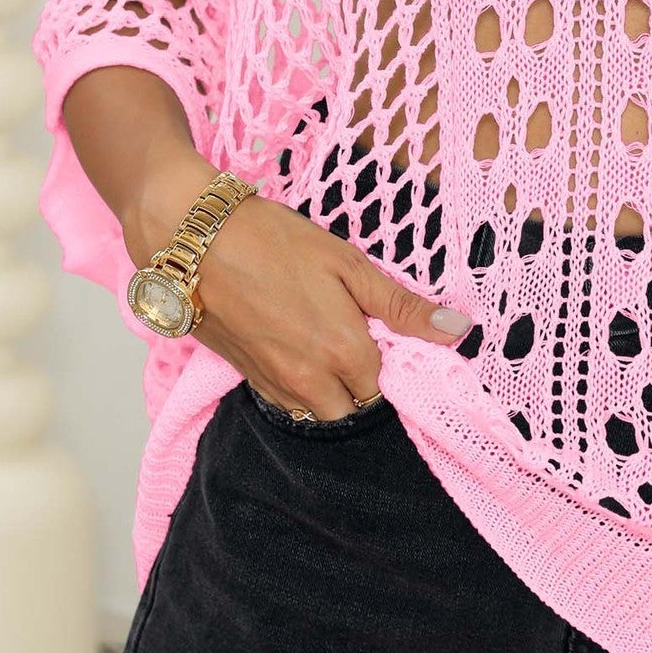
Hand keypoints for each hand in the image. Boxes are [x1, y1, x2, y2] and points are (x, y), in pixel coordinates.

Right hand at [125, 152, 474, 416]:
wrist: (194, 240)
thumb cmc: (274, 242)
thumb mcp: (348, 264)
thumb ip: (402, 307)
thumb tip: (458, 332)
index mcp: (346, 353)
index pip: (386, 387)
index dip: (389, 362)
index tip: (382, 336)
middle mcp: (312, 381)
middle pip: (354, 409)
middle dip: (360, 385)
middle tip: (353, 339)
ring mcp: (275, 384)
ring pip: (319, 412)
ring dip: (330, 390)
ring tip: (323, 342)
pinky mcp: (247, 380)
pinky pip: (287, 403)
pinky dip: (299, 388)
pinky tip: (295, 348)